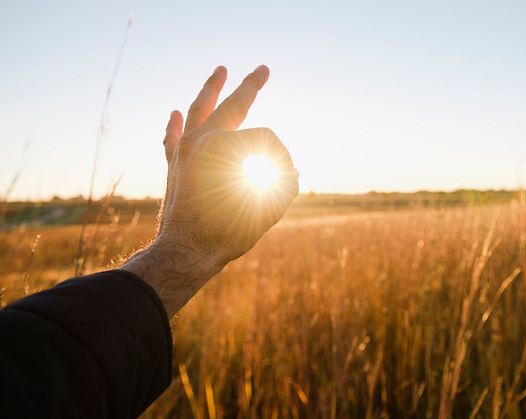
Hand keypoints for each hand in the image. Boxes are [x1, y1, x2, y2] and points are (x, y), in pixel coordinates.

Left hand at [123, 65, 297, 315]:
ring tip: (220, 70)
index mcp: (226, 147)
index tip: (284, 179)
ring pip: (199, 109)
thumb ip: (284, 185)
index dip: (280, 158)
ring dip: (211, 88)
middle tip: (263, 70)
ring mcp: (185, 150)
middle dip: (251, 86)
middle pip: (233, 105)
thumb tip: (290, 172)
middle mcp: (203, 140)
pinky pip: (174, 138)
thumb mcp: (268, 209)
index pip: (265, 138)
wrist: (186, 252)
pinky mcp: (175, 165)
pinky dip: (176, 125)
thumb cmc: (228, 233)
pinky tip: (176, 113)